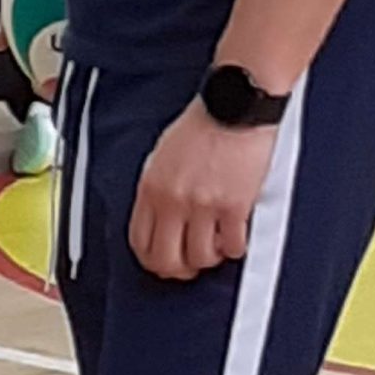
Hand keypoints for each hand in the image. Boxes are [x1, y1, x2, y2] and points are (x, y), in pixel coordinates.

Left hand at [130, 101, 277, 281]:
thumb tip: (159, 219)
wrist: (235, 104)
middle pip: (166, 260)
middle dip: (179, 270)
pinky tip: (235, 235)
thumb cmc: (204, 123)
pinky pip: (232, 247)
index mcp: (151, 187)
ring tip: (216, 244)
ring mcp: (203, 205)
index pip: (139, 243)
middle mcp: (173, 200)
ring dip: (210, 258)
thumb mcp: (164, 155)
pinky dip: (234, 247)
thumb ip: (158, 189)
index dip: (153, 260)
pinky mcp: (234, 206)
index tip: (165, 261)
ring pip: (200, 259)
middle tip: (191, 265)